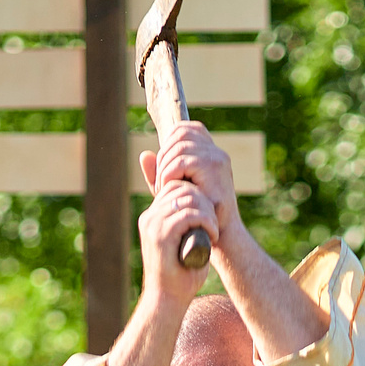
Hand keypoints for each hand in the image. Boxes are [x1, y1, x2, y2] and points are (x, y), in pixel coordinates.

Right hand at [135, 176, 218, 306]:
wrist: (167, 300)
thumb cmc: (180, 276)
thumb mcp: (184, 244)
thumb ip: (189, 226)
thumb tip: (208, 208)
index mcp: (152, 217)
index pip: (175, 186)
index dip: (198, 195)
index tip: (210, 216)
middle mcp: (149, 217)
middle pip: (182, 187)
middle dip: (205, 201)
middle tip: (215, 224)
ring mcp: (153, 224)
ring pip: (188, 198)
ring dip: (208, 212)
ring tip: (214, 230)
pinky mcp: (161, 235)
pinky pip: (189, 215)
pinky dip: (207, 222)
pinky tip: (212, 235)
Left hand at [141, 123, 242, 249]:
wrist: (220, 236)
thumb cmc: (199, 216)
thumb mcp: (174, 191)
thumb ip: (159, 172)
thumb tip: (144, 154)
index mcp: (211, 153)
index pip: (186, 129)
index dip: (170, 139)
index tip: (162, 163)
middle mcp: (216, 152)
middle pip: (181, 134)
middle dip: (164, 154)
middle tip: (158, 179)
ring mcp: (217, 158)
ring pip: (180, 147)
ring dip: (165, 166)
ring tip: (162, 186)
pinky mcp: (214, 167)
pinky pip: (182, 161)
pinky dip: (169, 174)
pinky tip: (167, 189)